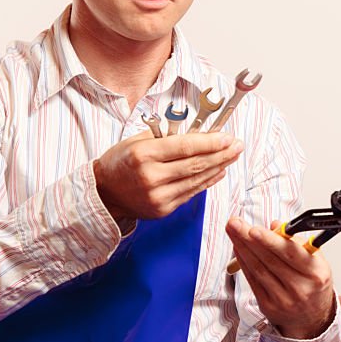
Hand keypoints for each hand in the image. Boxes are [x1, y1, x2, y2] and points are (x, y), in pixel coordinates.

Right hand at [94, 131, 242, 219]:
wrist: (103, 193)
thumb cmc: (121, 162)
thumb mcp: (137, 141)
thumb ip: (167, 137)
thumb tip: (199, 132)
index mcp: (143, 155)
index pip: (185, 147)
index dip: (210, 142)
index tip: (227, 137)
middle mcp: (151, 177)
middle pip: (196, 164)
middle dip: (221, 154)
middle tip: (237, 145)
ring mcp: (158, 196)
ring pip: (197, 179)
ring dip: (219, 167)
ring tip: (232, 156)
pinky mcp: (163, 209)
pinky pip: (192, 192)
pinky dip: (207, 181)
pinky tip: (219, 171)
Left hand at [226, 218, 334, 339]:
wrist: (312, 318)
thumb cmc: (313, 284)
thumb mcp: (316, 261)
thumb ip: (297, 242)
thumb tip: (276, 225)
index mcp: (316, 273)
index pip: (291, 253)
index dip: (271, 241)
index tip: (254, 229)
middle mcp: (300, 288)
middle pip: (270, 260)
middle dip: (249, 239)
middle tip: (235, 224)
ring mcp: (283, 299)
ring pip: (258, 269)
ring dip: (243, 248)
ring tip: (233, 231)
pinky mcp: (268, 306)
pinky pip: (252, 280)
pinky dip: (243, 262)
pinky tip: (238, 249)